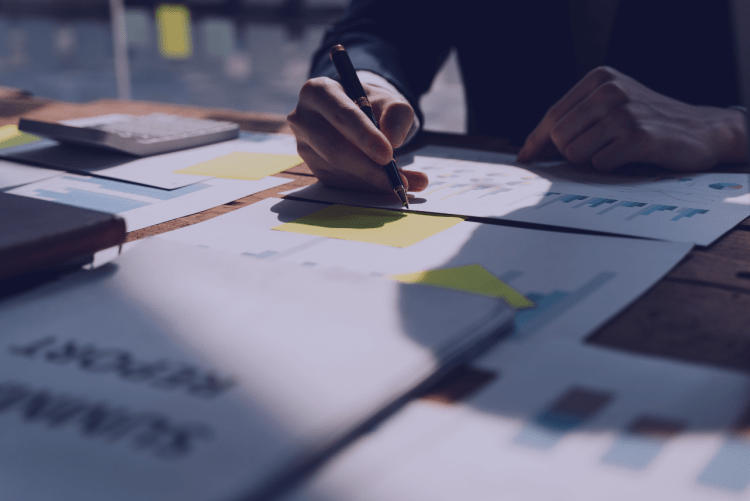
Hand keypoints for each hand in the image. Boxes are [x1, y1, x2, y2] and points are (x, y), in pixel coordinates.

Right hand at [287, 77, 428, 192]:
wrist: (355, 114)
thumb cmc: (371, 105)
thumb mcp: (389, 102)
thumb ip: (397, 115)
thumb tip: (394, 139)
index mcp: (318, 91)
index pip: (341, 115)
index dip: (364, 136)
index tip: (387, 155)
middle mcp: (303, 118)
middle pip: (334, 147)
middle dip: (367, 166)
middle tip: (396, 179)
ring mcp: (304, 145)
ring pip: (337, 168)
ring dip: (370, 179)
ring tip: (401, 182)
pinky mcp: (312, 166)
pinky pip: (338, 181)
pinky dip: (364, 185)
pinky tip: (383, 183)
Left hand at [517, 66, 746, 170]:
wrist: (701, 129)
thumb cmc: (647, 121)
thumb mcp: (610, 106)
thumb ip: (575, 119)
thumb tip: (530, 149)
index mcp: (599, 78)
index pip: (552, 116)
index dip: (536, 142)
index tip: (525, 158)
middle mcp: (609, 90)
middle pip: (559, 138)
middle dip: (571, 152)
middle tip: (598, 150)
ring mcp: (624, 112)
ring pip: (575, 153)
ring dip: (591, 160)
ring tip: (615, 150)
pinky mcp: (638, 136)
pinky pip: (599, 164)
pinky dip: (610, 167)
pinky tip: (629, 156)